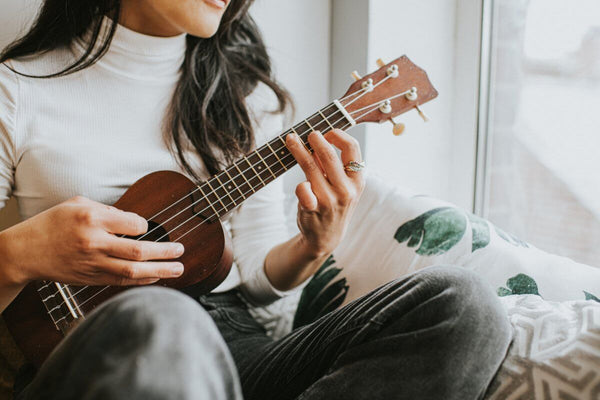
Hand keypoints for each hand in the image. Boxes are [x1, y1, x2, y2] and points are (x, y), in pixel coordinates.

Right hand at [0, 196, 184, 286]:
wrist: (26, 251)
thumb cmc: (54, 224)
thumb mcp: (77, 204)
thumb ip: (108, 210)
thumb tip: (134, 222)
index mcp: (92, 218)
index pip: (134, 224)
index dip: (145, 226)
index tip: (146, 227)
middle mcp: (94, 242)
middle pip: (139, 250)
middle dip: (165, 252)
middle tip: (181, 250)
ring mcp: (93, 263)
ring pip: (133, 270)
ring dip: (160, 270)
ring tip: (178, 269)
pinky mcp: (91, 278)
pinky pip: (122, 281)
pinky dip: (142, 279)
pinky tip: (156, 277)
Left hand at [286, 129, 364, 258]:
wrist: (326, 238)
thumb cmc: (334, 205)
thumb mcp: (342, 186)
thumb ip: (332, 165)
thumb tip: (319, 139)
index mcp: (357, 182)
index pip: (352, 149)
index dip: (338, 135)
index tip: (327, 132)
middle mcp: (346, 190)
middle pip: (329, 155)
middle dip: (316, 139)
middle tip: (308, 133)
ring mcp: (329, 200)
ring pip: (311, 167)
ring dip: (298, 150)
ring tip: (291, 140)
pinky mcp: (312, 209)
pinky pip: (302, 188)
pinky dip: (299, 183)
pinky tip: (300, 184)